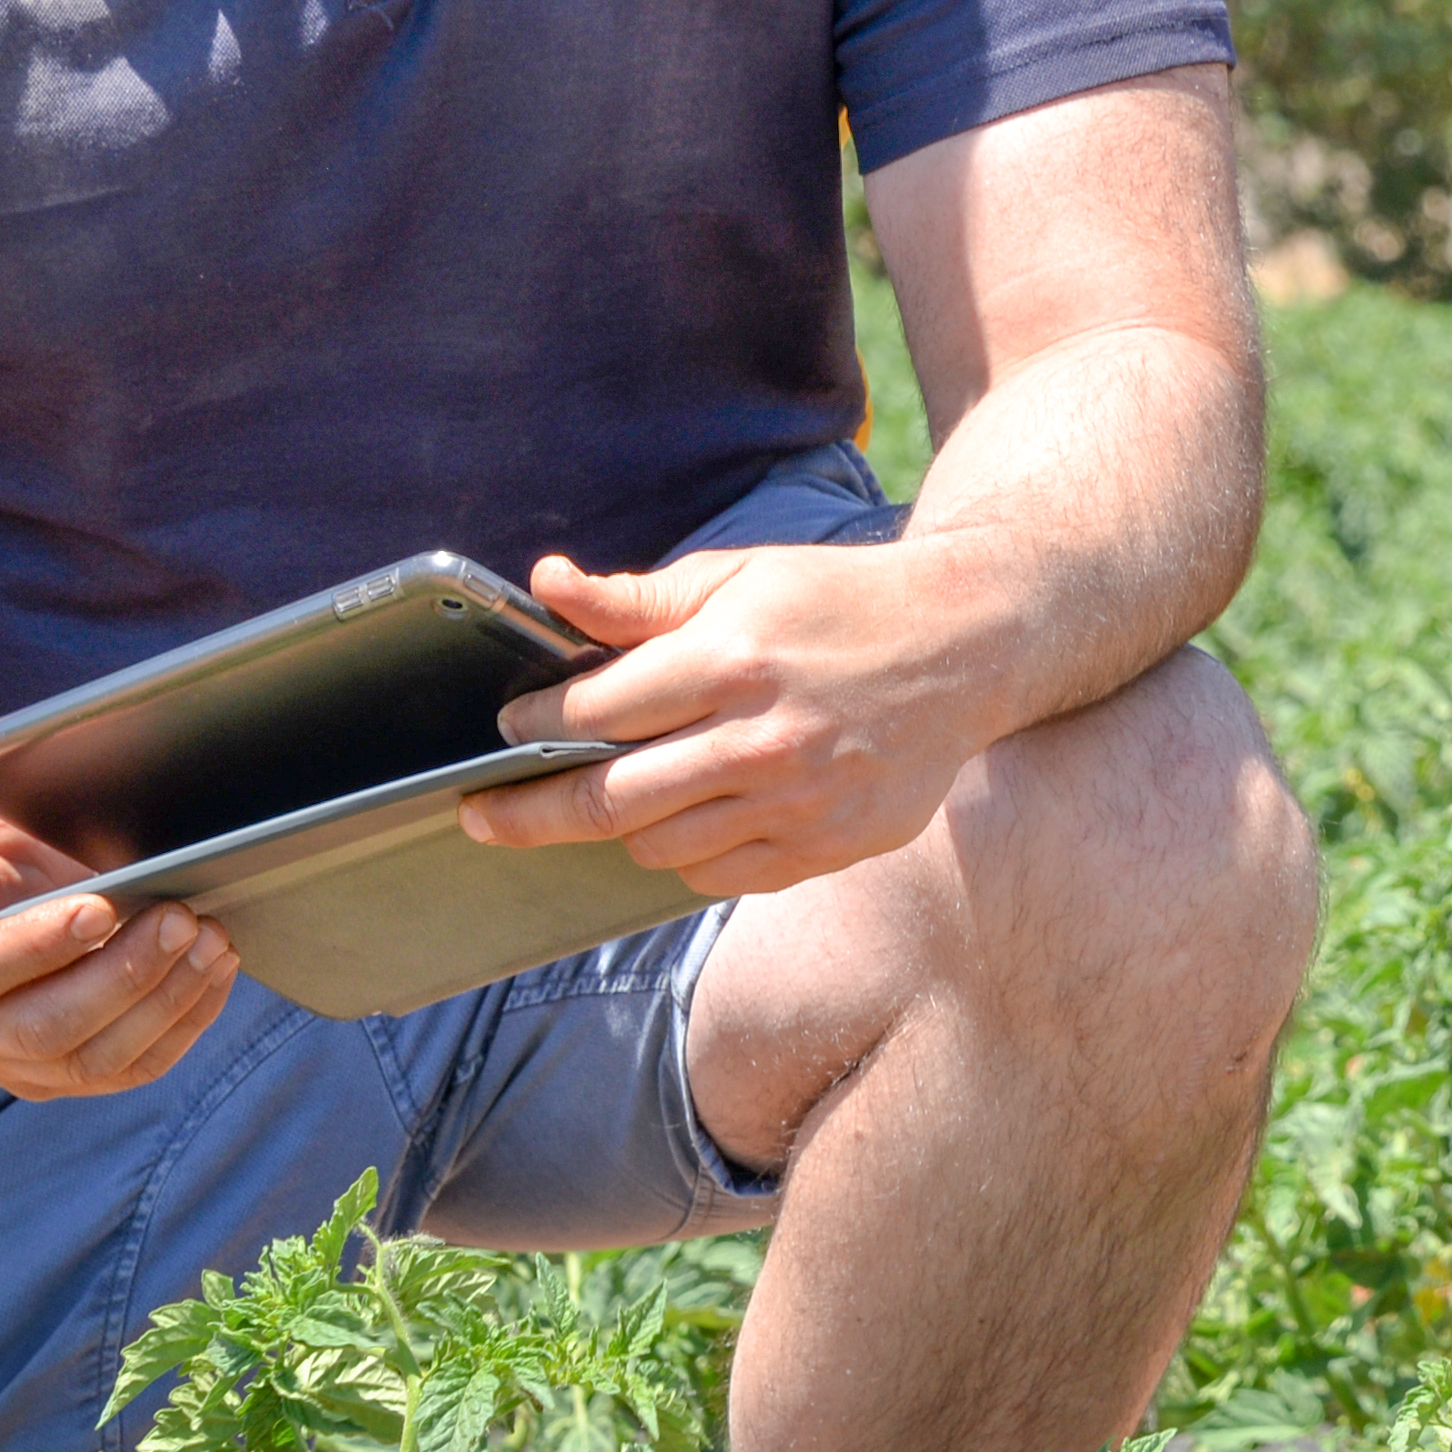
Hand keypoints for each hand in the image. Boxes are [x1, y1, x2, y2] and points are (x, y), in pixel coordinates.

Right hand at [0, 751, 236, 1097]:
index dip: (38, 946)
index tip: (103, 907)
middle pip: (41, 1029)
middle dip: (122, 977)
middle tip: (181, 919)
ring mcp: (4, 1055)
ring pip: (92, 1059)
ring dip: (164, 1005)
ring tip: (212, 942)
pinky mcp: (58, 1069)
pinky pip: (126, 1067)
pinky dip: (181, 1025)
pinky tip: (214, 972)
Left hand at [461, 540, 992, 901]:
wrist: (967, 644)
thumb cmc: (841, 603)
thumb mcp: (740, 576)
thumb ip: (638, 599)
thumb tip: (548, 585)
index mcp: (732, 659)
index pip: (594, 713)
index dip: (532, 724)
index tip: (505, 727)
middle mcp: (762, 739)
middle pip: (609, 800)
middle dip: (529, 810)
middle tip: (483, 814)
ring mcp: (798, 802)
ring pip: (657, 846)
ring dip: (615, 828)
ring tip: (604, 800)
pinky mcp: (827, 845)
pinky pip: (717, 875)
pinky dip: (681, 854)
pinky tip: (682, 819)